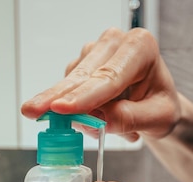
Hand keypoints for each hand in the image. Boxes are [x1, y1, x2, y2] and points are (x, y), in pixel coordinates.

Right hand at [21, 28, 180, 141]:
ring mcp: (94, 51)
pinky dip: (77, 111)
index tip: (61, 109)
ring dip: (79, 114)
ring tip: (115, 129)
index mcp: (141, 47)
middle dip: (56, 97)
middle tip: (32, 112)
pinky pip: (67, 90)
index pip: (109, 77)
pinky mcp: (80, 64)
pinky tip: (100, 119)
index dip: (84, 96)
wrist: (156, 104)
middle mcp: (115, 42)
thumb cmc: (160, 106)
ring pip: (71, 82)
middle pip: (82, 75)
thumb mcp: (158, 119)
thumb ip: (129, 118)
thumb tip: (99, 121)